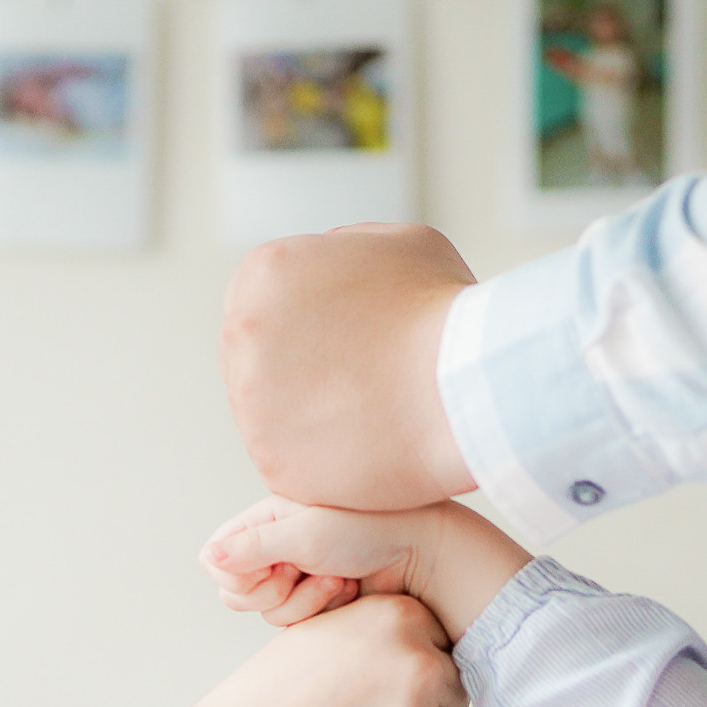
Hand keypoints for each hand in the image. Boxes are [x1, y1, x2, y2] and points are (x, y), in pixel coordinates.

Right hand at [201, 496, 532, 642]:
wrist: (428, 553)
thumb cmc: (374, 528)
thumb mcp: (308, 533)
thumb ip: (254, 547)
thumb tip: (211, 558)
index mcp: (268, 518)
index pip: (218, 559)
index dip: (240, 573)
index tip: (278, 563)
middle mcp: (277, 546)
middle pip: (239, 593)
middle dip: (275, 591)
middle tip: (307, 572)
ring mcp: (299, 576)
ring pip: (268, 613)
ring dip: (305, 602)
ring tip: (340, 580)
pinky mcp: (320, 602)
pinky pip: (297, 624)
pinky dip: (323, 612)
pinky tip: (350, 593)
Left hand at [222, 224, 477, 510]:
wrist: (466, 387)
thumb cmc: (443, 314)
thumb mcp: (397, 244)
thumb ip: (346, 252)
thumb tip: (329, 271)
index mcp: (262, 275)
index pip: (259, 302)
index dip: (305, 325)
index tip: (343, 344)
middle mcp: (240, 333)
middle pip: (253, 359)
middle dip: (297, 371)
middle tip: (357, 384)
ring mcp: (248, 401)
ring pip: (267, 414)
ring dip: (307, 417)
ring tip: (369, 415)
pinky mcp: (270, 460)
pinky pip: (289, 461)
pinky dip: (322, 461)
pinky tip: (366, 448)